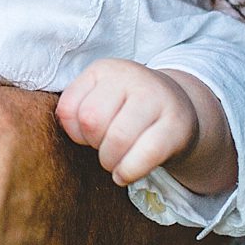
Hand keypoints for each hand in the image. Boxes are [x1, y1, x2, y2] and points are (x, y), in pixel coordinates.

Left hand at [56, 60, 199, 186]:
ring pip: (117, 138)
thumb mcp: (100, 98)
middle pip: (92, 120)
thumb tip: (66, 128)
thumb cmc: (128, 109)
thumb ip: (76, 110)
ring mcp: (157, 98)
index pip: (69, 107)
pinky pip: (146, 154)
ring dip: (110, 161)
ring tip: (116, 161)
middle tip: (105, 149)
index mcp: (105, 70)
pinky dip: (129, 171)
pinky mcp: (177, 125)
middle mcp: (131, 77)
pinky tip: (125, 174)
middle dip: (93, 144)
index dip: (74, 132)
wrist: (179, 107)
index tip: (88, 135)